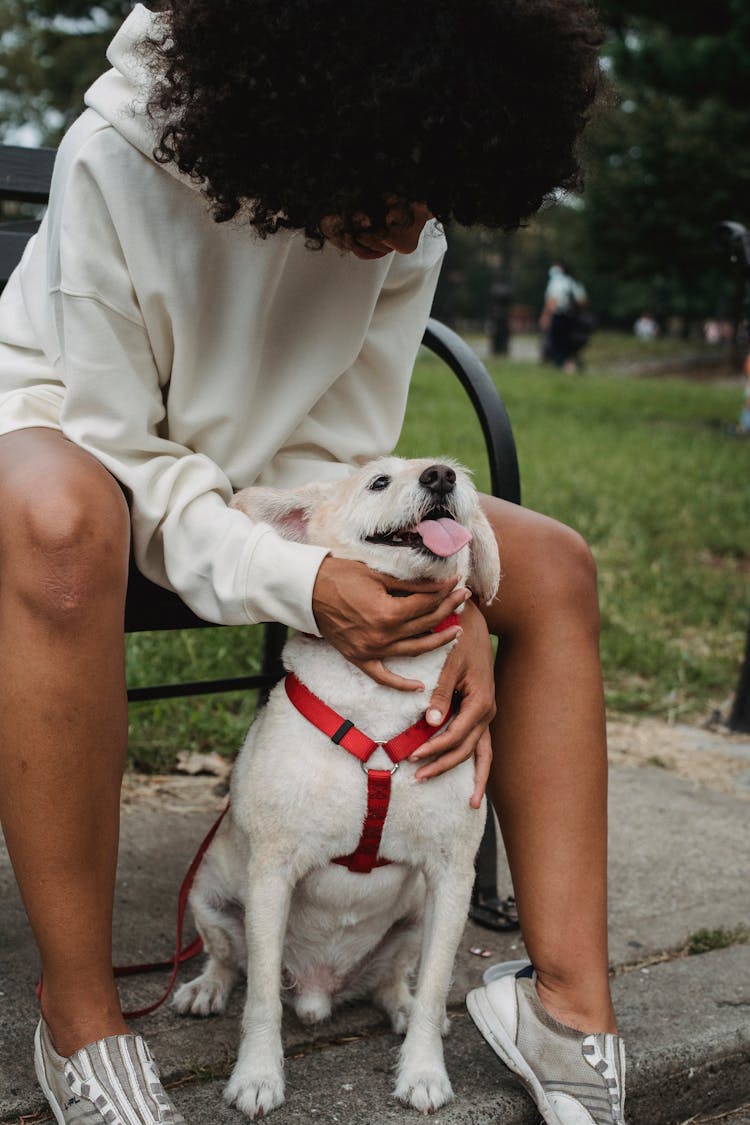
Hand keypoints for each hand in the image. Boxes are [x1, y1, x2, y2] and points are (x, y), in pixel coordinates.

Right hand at [311, 555, 469, 690]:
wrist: (307, 590)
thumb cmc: (341, 575)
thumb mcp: (379, 574)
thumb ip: (410, 584)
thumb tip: (438, 584)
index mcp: (388, 613)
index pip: (427, 604)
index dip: (445, 592)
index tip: (457, 582)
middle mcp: (382, 636)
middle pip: (424, 624)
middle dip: (447, 610)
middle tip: (464, 599)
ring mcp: (371, 650)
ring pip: (414, 650)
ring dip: (437, 642)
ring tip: (456, 632)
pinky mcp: (359, 658)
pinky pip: (383, 677)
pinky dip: (401, 684)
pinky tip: (419, 686)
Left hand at [407, 600, 495, 807]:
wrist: (472, 623)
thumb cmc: (458, 640)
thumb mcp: (449, 663)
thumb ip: (440, 693)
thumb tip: (431, 724)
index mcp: (480, 701)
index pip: (456, 735)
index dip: (434, 749)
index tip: (412, 757)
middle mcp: (487, 711)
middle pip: (467, 750)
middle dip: (444, 766)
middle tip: (418, 779)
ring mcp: (486, 713)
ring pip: (481, 752)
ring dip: (471, 774)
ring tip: (470, 803)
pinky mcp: (480, 711)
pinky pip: (480, 743)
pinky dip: (477, 762)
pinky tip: (474, 782)